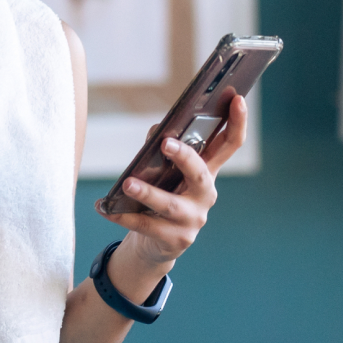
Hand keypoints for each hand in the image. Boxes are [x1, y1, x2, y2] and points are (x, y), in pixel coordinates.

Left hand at [100, 93, 247, 270]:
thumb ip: (163, 149)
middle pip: (201, 173)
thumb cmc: (162, 196)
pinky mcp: (176, 240)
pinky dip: (123, 215)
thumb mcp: (166, 172)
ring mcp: (193, 219)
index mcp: (208, 171)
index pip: (230, 144)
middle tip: (166, 143)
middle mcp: (206, 194)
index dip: (238, 122)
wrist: (156, 243)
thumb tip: (158, 132)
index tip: (237, 99)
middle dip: (185, 158)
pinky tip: (105, 207)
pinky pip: (147, 226)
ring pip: (170, 205)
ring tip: (127, 184)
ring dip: (148, 193)